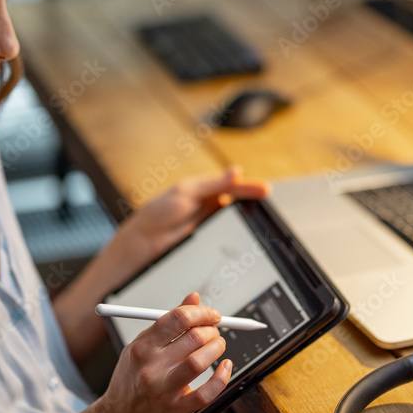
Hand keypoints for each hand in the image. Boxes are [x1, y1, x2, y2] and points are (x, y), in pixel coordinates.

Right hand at [97, 293, 232, 412]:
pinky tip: (225, 366)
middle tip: (215, 331)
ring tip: (218, 346)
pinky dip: (222, 377)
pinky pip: (207, 392)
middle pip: (193, 338)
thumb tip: (194, 297)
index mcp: (143, 346)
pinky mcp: (178, 408)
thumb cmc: (132, 378)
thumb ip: (170, 321)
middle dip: (212, 330)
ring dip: (217, 348)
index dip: (201, 312)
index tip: (212, 315)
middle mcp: (152, 366)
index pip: (178, 318)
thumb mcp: (142, 345)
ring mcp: (165, 389)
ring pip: (200, 361)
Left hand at [118, 166, 268, 270]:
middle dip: (252, 200)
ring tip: (261, 218)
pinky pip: (227, 233)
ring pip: (233, 217)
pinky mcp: (207, 237)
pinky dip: (237, 233)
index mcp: (204, 188)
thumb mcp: (188, 192)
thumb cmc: (160, 212)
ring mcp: (209, 221)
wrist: (145, 242)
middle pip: (236, 200)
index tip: (266, 190)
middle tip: (267, 202)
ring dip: (246, 217)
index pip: (232, 185)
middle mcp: (208, 203)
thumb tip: (236, 171)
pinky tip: (246, 235)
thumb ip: (214, 184)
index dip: (249, 187)